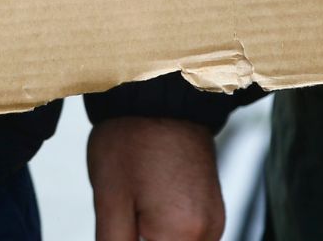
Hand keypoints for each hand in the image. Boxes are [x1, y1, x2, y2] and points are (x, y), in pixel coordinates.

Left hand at [88, 117, 223, 240]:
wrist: (160, 97)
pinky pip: (186, 236)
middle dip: (142, 239)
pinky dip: (164, 230)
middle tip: (124, 213)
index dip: (128, 240)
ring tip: (134, 205)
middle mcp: (208, 232)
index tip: (119, 227)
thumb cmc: (131, 140)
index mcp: (182, 235)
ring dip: (152, 236)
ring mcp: (214, 220)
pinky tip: (146, 205)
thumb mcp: (109, 200)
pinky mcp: (212, 209)